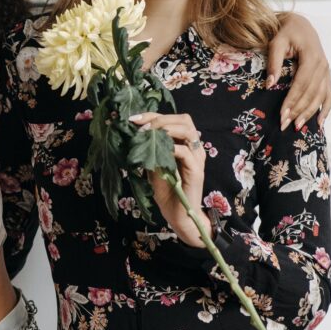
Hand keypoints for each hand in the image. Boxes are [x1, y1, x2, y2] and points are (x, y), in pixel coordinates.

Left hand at [131, 112, 210, 247]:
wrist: (177, 213)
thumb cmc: (166, 190)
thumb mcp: (153, 164)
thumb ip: (149, 148)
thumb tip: (134, 132)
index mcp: (184, 143)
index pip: (172, 119)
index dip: (152, 116)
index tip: (133, 119)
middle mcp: (193, 147)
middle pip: (184, 119)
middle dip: (160, 119)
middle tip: (141, 127)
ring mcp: (197, 158)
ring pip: (188, 130)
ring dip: (165, 129)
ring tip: (148, 135)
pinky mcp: (197, 170)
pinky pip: (186, 152)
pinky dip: (171, 147)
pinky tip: (157, 151)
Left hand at [269, 13, 330, 128]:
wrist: (299, 23)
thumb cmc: (285, 32)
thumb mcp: (276, 42)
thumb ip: (273, 62)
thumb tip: (269, 85)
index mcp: (312, 57)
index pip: (301, 84)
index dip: (292, 100)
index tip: (282, 115)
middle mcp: (323, 65)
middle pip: (311, 93)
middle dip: (299, 111)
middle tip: (285, 125)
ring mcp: (326, 71)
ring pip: (320, 96)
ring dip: (310, 113)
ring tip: (298, 127)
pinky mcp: (326, 74)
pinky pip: (328, 94)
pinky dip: (325, 108)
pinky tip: (320, 123)